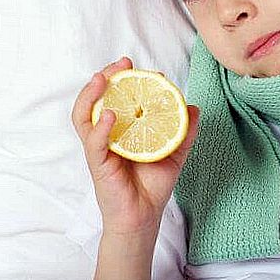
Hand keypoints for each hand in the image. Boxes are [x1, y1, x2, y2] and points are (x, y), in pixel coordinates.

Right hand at [71, 57, 199, 235]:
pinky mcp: (98, 164)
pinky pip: (94, 142)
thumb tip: (195, 107)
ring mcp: (100, 148)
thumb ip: (185, 131)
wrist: (145, 216)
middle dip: (106, 77)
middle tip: (122, 63)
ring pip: (85, 115)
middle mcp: (107, 134)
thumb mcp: (176, 152)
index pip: (118, 97)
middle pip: (96, 99)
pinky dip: (100, 127)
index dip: (128, 80)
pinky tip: (110, 115)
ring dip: (91, 94)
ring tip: (103, 79)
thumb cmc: (154, 184)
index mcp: (122, 128)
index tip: (147, 70)